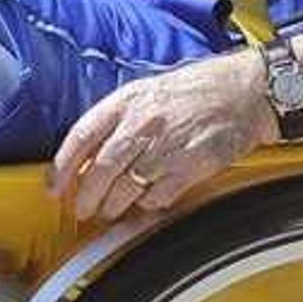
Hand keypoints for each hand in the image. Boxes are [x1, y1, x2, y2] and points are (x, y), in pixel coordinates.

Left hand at [52, 52, 273, 222]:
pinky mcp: (190, 166)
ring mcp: (166, 146)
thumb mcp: (151, 90)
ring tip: (110, 211)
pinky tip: (146, 205)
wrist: (246, 91)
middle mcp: (143, 122)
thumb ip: (121, 118)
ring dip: (113, 206)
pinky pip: (158, 197)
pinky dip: (148, 206)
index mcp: (128, 100)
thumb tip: (93, 151)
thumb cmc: (200, 89)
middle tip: (83, 209)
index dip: (63, 166)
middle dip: (87, 196)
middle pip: (101, 169)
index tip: (55, 186)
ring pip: (126, 188)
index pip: (81, 136)